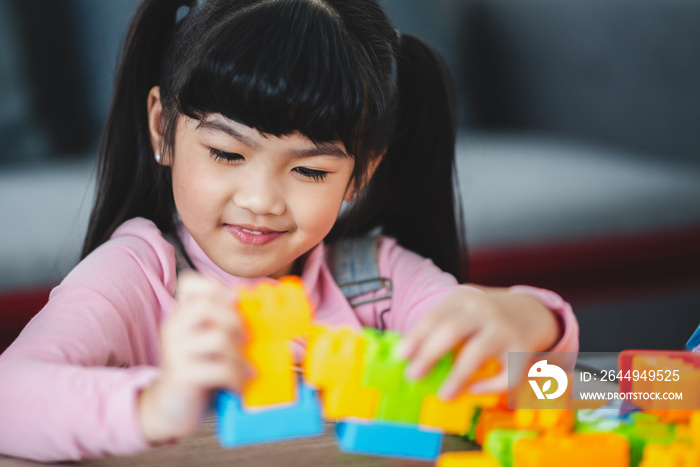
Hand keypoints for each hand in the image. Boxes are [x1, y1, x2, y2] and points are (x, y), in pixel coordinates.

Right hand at [139, 272, 249, 443]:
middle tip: (244, 341)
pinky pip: (220, 369)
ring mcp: (176, 352)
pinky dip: (236, 378)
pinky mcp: (182, 376)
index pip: (191, 284)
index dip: (218, 289)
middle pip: (207, 306)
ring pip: (218, 339)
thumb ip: (222, 323)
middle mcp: (174, 329)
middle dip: (235, 321)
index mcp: (181, 317)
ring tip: (242, 369)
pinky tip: (236, 385)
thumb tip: (246, 299)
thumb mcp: (208, 343)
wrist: (168, 410)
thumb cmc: (197, 372)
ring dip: (239, 356)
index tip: (235, 306)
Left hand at [399, 286, 560, 399]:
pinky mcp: (522, 350)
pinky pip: (506, 374)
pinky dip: (490, 386)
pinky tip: (475, 389)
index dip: (417, 336)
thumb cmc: (485, 316)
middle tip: (413, 375)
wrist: (530, 310)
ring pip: (477, 352)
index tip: (402, 355)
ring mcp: (504, 330)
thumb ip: (441, 327)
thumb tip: (410, 358)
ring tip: (443, 394)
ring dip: (458, 375)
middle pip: (452, 331)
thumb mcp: (463, 310)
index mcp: (464, 300)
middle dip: (430, 354)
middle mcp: (484, 311)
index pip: (435, 317)